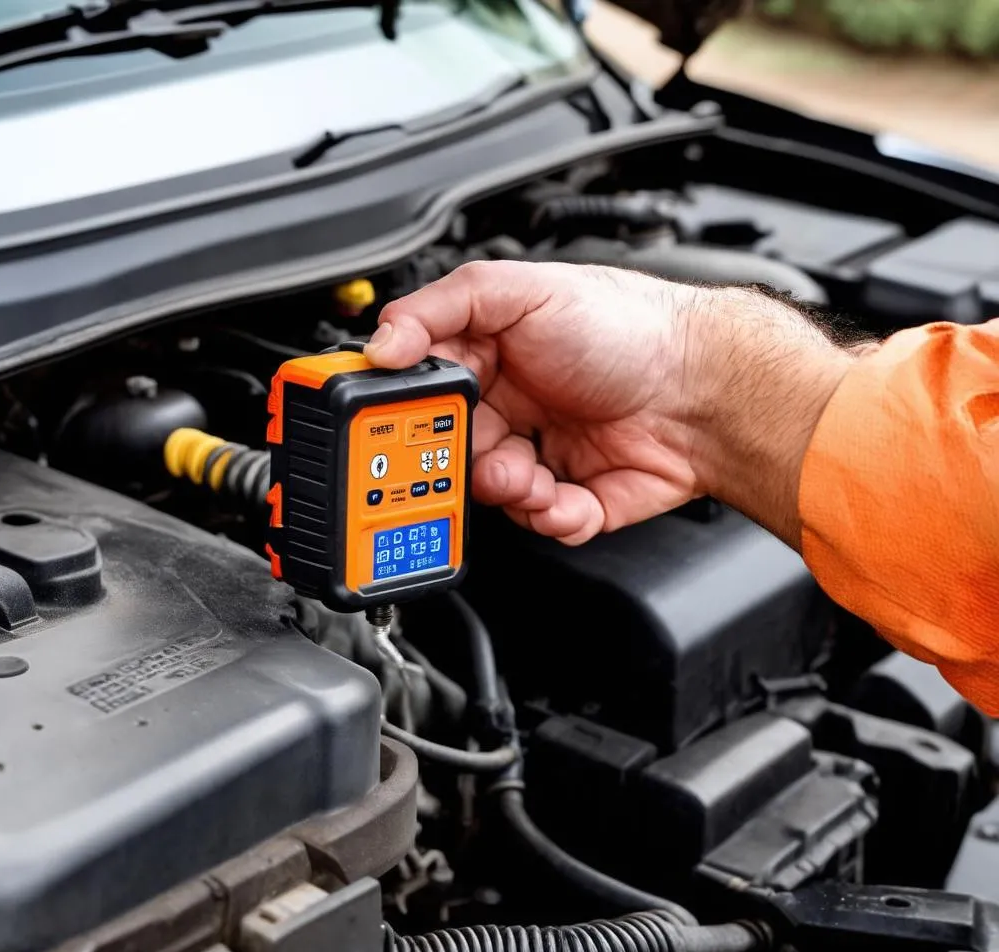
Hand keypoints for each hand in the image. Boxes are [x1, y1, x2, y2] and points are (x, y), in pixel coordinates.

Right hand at [367, 261, 701, 543]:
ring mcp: (541, 452)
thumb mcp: (524, 290)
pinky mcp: (574, 496)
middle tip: (478, 456)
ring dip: (507, 492)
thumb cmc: (628, 327)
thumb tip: (382, 342)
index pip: (422, 393)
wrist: (705, 385)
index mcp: (488, 358)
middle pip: (449, 452)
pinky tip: (564, 495)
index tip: (406, 428)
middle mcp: (510, 406)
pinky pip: (541, 524)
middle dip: (457, 464)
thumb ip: (442, 308)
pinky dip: (549, 518)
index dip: (406, 416)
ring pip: (491, 496)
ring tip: (530, 477)